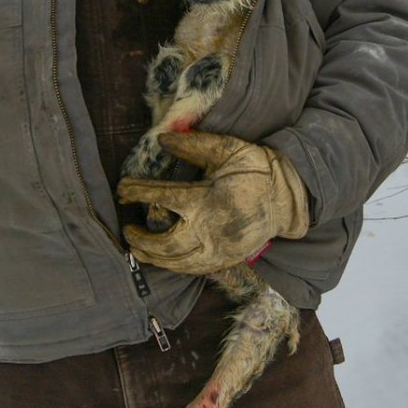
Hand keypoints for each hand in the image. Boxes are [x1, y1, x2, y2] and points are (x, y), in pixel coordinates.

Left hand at [117, 131, 309, 273]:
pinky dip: (173, 266)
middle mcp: (209, 229)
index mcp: (206, 200)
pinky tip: (162, 259)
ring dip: (153, 257)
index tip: (121, 189)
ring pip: (177, 262)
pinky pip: (193, 269)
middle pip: (164, 243)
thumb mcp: (226, 149)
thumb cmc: (255, 169)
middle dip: (140, 239)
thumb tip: (162, 138)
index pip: (161, 197)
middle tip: (127, 228)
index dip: (137, 192)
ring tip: (136, 248)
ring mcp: (219, 249)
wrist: (287, 196)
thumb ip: (193, 144)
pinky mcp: (226, 260)